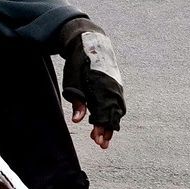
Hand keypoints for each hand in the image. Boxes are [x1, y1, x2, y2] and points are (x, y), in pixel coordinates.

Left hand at [60, 19, 125, 141]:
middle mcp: (111, 87)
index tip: (97, 141)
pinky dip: (113, 114)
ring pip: (116, 110)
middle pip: (112, 114)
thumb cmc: (77, 64)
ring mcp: (115, 86)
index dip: (101, 128)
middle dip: (107, 130)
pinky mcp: (116, 85)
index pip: (103, 113)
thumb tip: (78, 121)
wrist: (89, 43)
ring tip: (104, 137)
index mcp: (100, 87)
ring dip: (111, 124)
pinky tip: (107, 122)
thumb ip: (77, 101)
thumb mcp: (72, 82)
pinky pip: (117, 103)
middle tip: (101, 145)